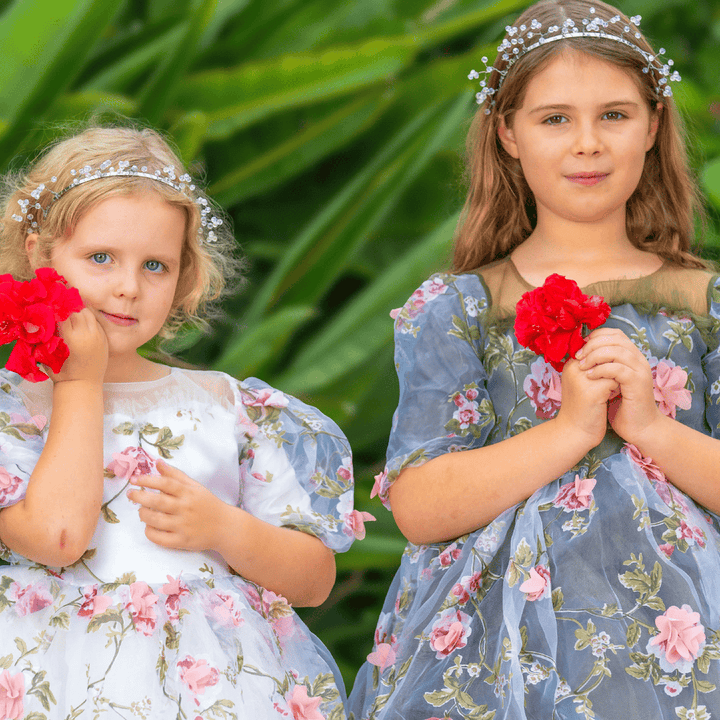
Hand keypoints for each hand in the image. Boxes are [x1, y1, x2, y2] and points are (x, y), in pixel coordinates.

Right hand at [50, 308, 107, 383]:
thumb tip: (36, 320)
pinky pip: (95, 321)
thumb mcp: (49, 356)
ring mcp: (97, 336)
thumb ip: (46, 338)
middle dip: (66, 305)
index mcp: (71, 339)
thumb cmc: (61, 373)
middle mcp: (86, 335)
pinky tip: (79, 317)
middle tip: (58, 302)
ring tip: (69, 308)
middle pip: (76, 310)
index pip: (62, 314)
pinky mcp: (104, 338)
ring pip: (87, 313)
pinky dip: (86, 317)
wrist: (84, 385)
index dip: (54, 306)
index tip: (48, 302)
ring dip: (77, 309)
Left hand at [127, 459, 227, 550]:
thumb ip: (176, 475)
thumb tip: (157, 463)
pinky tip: (149, 526)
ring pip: (155, 520)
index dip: (147, 479)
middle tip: (131, 494)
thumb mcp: (195, 486)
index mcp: (188, 492)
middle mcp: (185, 508)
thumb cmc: (208, 504)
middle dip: (139, 496)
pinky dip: (149, 531)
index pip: (165, 483)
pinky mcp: (182, 541)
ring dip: (143, 514)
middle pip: (157, 501)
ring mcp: (183, 526)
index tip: (135, 479)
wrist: (225, 526)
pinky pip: (159, 538)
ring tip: (141, 510)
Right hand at [555, 356, 618, 448]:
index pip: (596, 346)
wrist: (574, 433)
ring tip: (610, 391)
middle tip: (611, 383)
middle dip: (614, 366)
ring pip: (612, 366)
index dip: (608, 358)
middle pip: (605, 354)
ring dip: (616, 377)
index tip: (607, 375)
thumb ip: (593, 367)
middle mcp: (574, 368)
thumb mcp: (583, 383)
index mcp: (571, 364)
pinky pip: (614, 380)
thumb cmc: (582, 408)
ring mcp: (582, 379)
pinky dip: (617, 389)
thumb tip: (614, 352)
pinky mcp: (592, 391)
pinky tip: (610, 399)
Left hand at [576, 328, 661, 443]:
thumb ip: (601, 367)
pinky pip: (618, 369)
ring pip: (617, 350)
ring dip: (595, 356)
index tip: (580, 347)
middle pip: (616, 338)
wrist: (639, 429)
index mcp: (632, 357)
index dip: (596, 336)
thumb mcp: (608, 382)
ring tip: (582, 366)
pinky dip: (602, 370)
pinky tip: (590, 377)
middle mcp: (638, 360)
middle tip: (579, 356)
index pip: (615, 334)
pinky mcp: (638, 383)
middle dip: (593, 344)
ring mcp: (640, 371)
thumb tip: (580, 355)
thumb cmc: (622, 407)